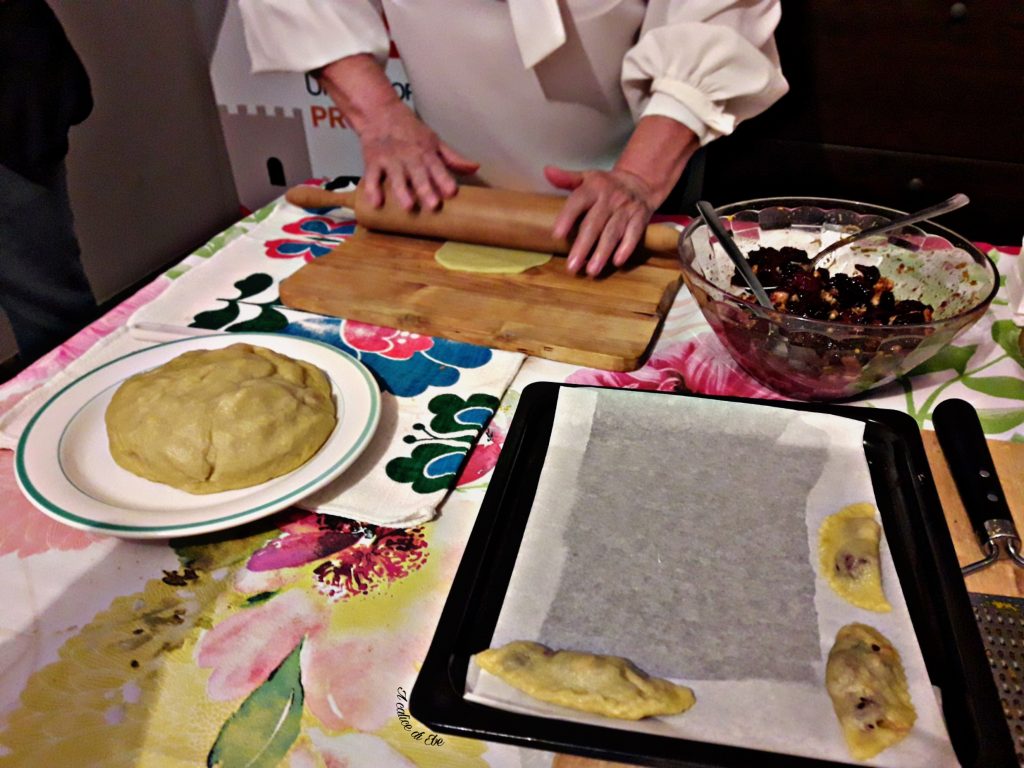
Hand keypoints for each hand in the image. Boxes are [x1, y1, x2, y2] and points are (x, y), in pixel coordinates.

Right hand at [360, 103, 478, 210]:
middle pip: (418, 174)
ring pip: (396, 177)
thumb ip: (453, 158)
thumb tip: (475, 167)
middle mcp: (409, 157)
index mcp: (426, 153)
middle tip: (433, 205)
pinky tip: (375, 203)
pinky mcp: (372, 162)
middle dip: (426, 189)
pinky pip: (372, 177)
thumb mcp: (434, 141)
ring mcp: (390, 160)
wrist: (379, 111)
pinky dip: (372, 189)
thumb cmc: (410, 130)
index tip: (452, 192)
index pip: (437, 167)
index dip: (445, 179)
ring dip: (402, 191)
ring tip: (408, 206)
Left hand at [546, 166, 657, 276]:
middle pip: (594, 224)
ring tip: (591, 271)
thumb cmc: (605, 185)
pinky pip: (634, 234)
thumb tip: (547, 171)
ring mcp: (626, 209)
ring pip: (613, 232)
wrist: (640, 182)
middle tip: (572, 266)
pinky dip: (627, 248)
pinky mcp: (640, 218)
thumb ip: (566, 178)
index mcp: (594, 187)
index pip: (578, 201)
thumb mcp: (587, 177)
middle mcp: (610, 198)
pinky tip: (617, 262)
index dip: (567, 217)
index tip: (557, 235)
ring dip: (602, 252)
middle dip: (583, 246)